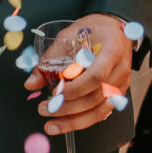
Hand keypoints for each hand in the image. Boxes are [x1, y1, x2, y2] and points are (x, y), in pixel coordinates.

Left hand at [25, 13, 132, 133]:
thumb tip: (30, 84)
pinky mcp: (117, 94)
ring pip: (100, 111)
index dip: (74, 89)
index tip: (54, 92)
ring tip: (51, 125)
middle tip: (44, 109)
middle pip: (96, 97)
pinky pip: (101, 113)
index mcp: (111, 52)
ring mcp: (121, 84)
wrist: (114, 27)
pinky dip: (82, 120)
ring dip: (74, 121)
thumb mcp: (68, 36)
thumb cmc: (92, 29)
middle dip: (68, 108)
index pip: (96, 77)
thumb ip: (50, 59)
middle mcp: (120, 71)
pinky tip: (65, 124)